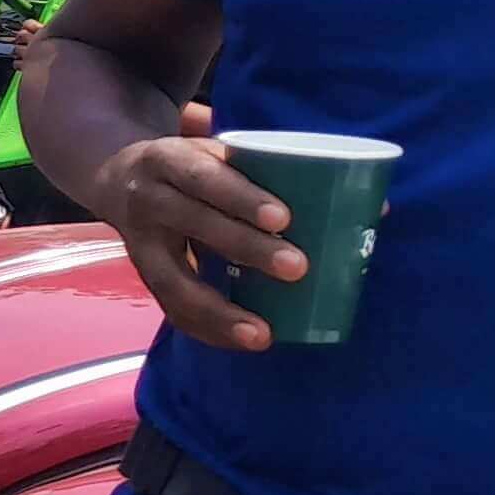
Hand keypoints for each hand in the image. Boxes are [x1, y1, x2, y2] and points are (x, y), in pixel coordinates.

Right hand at [84, 100, 302, 352]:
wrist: (115, 175)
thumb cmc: (194, 167)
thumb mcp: (219, 153)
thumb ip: (278, 174)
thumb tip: (378, 207)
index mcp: (168, 159)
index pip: (202, 174)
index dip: (240, 195)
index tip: (284, 217)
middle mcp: (146, 198)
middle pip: (193, 222)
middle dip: (245, 247)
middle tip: (297, 267)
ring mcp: (137, 240)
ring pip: (171, 279)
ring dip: (218, 309)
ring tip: (263, 334)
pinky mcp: (141, 273)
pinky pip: (169, 307)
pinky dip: (206, 327)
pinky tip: (243, 340)